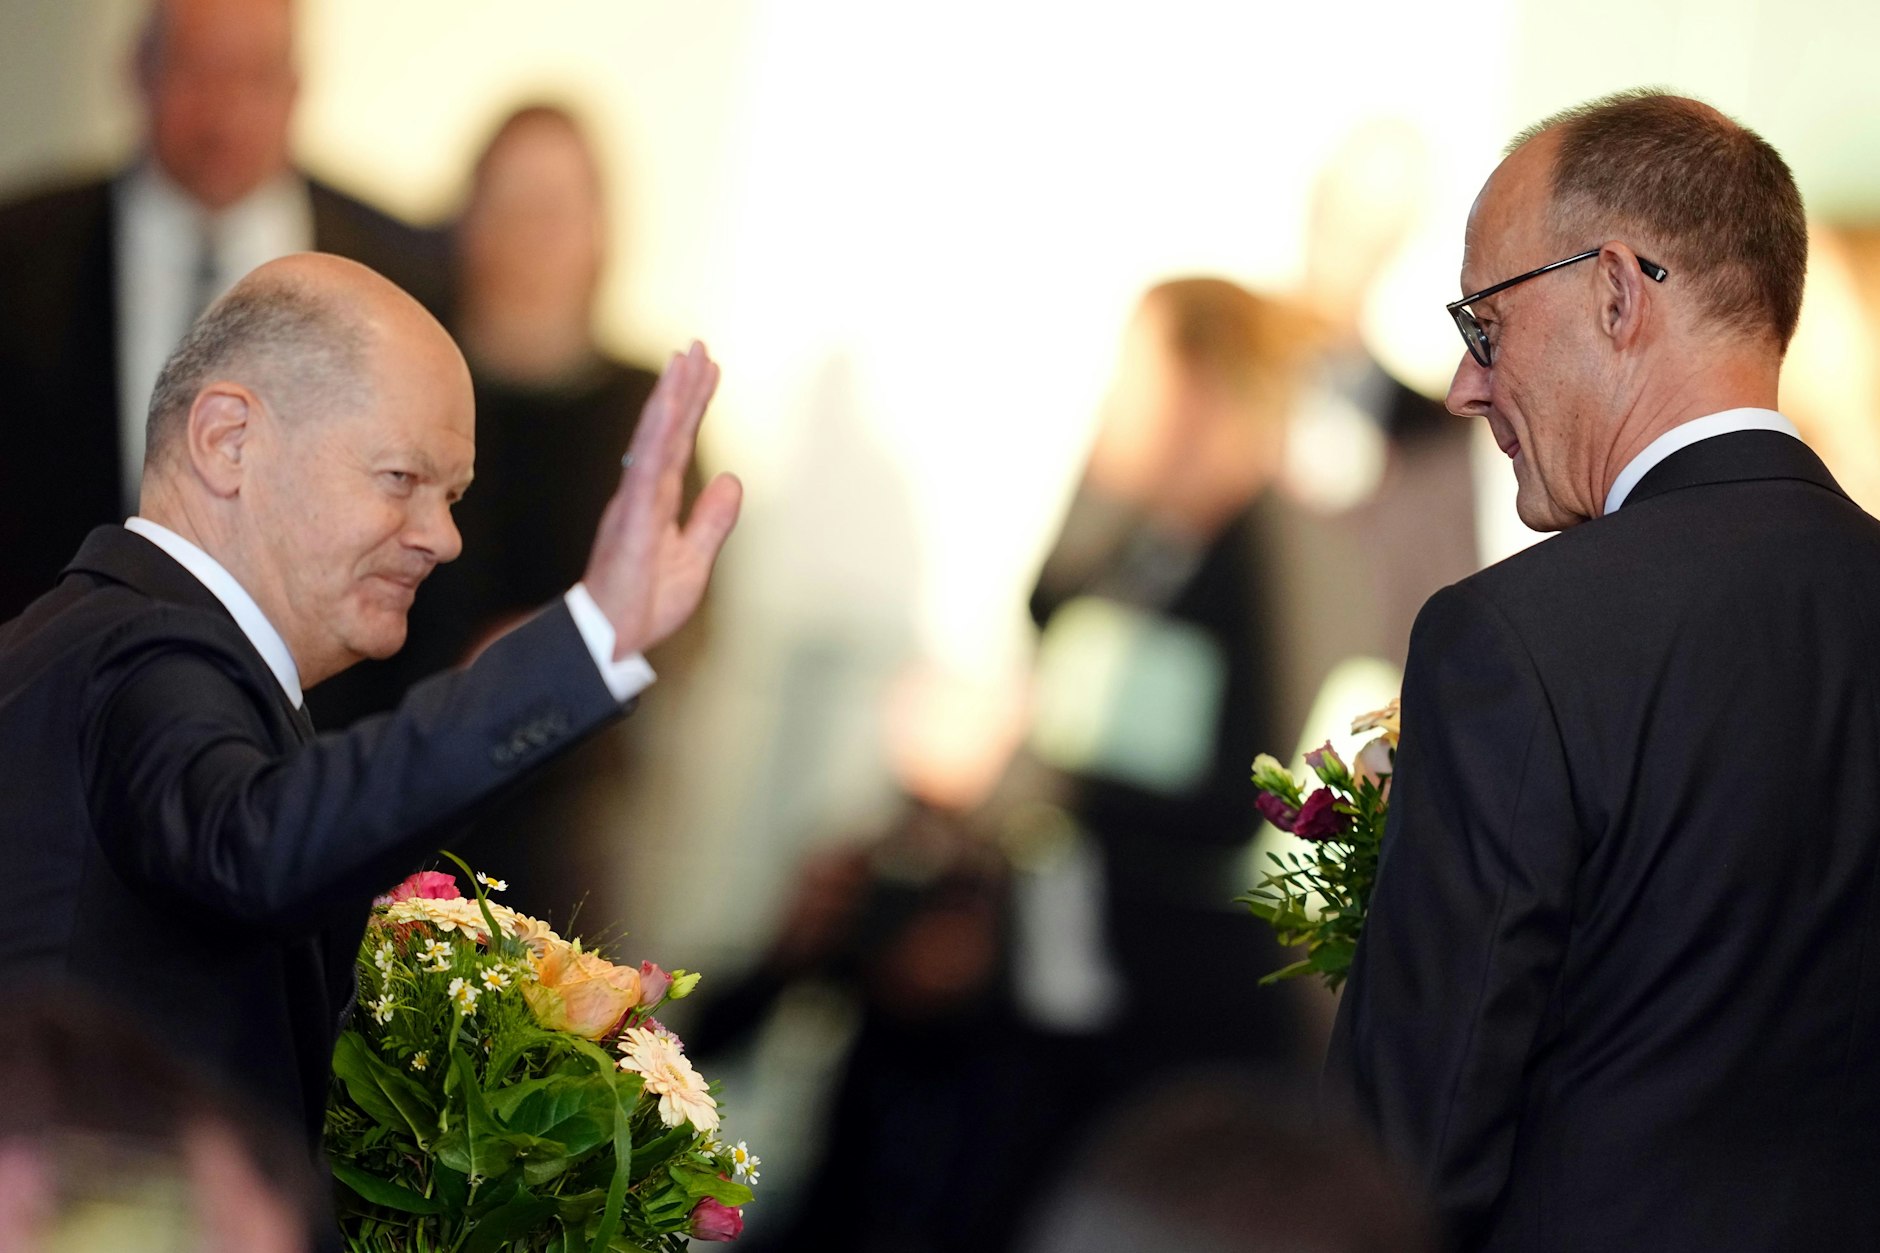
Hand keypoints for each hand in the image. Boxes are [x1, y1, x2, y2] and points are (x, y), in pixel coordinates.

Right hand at [583, 341, 742, 657]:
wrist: (615, 641)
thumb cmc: (645, 604)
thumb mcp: (695, 559)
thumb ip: (712, 520)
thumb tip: (733, 480)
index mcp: (658, 500)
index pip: (680, 442)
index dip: (694, 405)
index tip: (708, 368)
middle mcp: (644, 493)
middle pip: (668, 429)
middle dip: (683, 386)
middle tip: (699, 346)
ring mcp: (634, 502)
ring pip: (654, 440)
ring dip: (670, 399)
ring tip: (685, 360)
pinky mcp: (630, 519)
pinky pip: (644, 471)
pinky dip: (655, 439)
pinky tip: (666, 410)